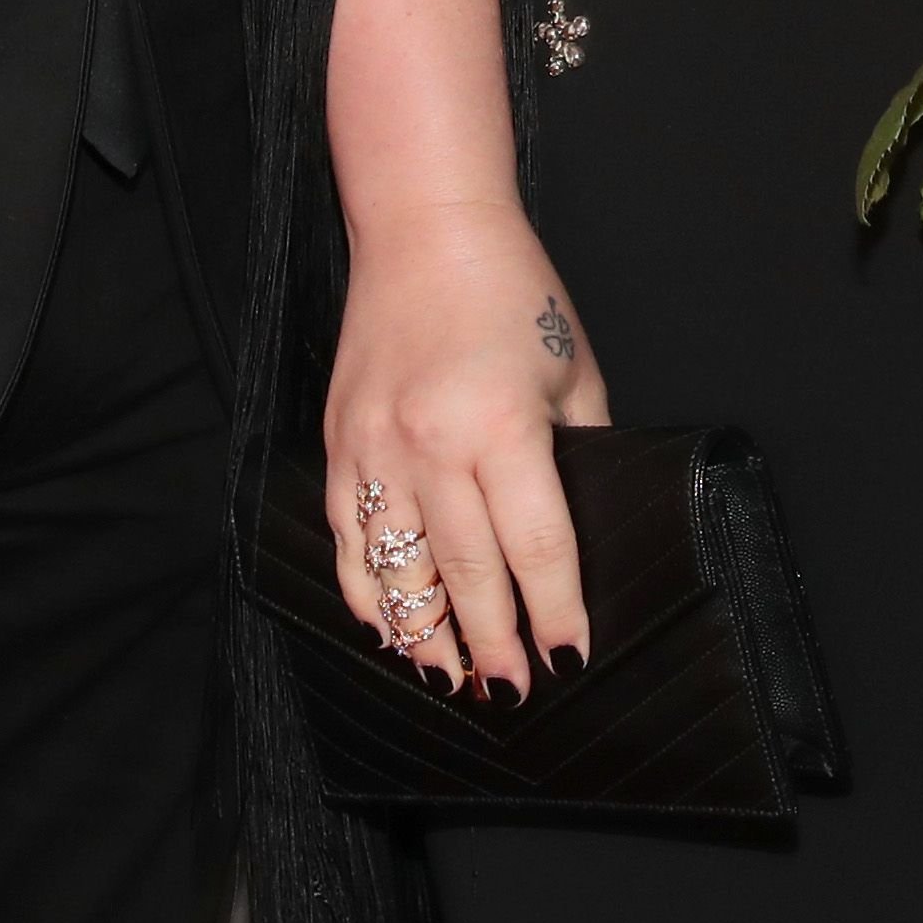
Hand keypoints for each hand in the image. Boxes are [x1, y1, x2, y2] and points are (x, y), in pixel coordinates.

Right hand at [321, 198, 607, 697]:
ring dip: (424, 634)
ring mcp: (375, 447)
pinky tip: (389, 626)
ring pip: (396, 569)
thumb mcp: (572, 371)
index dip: (554, 610)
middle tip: (512, 693)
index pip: (535, 545)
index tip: (570, 657)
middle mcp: (430, 443)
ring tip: (451, 680)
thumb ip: (579, 453)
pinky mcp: (340, 443)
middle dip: (492, 643)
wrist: (424, 230)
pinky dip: (366, 591)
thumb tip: (582, 532)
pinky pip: (347, 538)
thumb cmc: (512, 293)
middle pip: (465, 572)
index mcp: (500, 424)